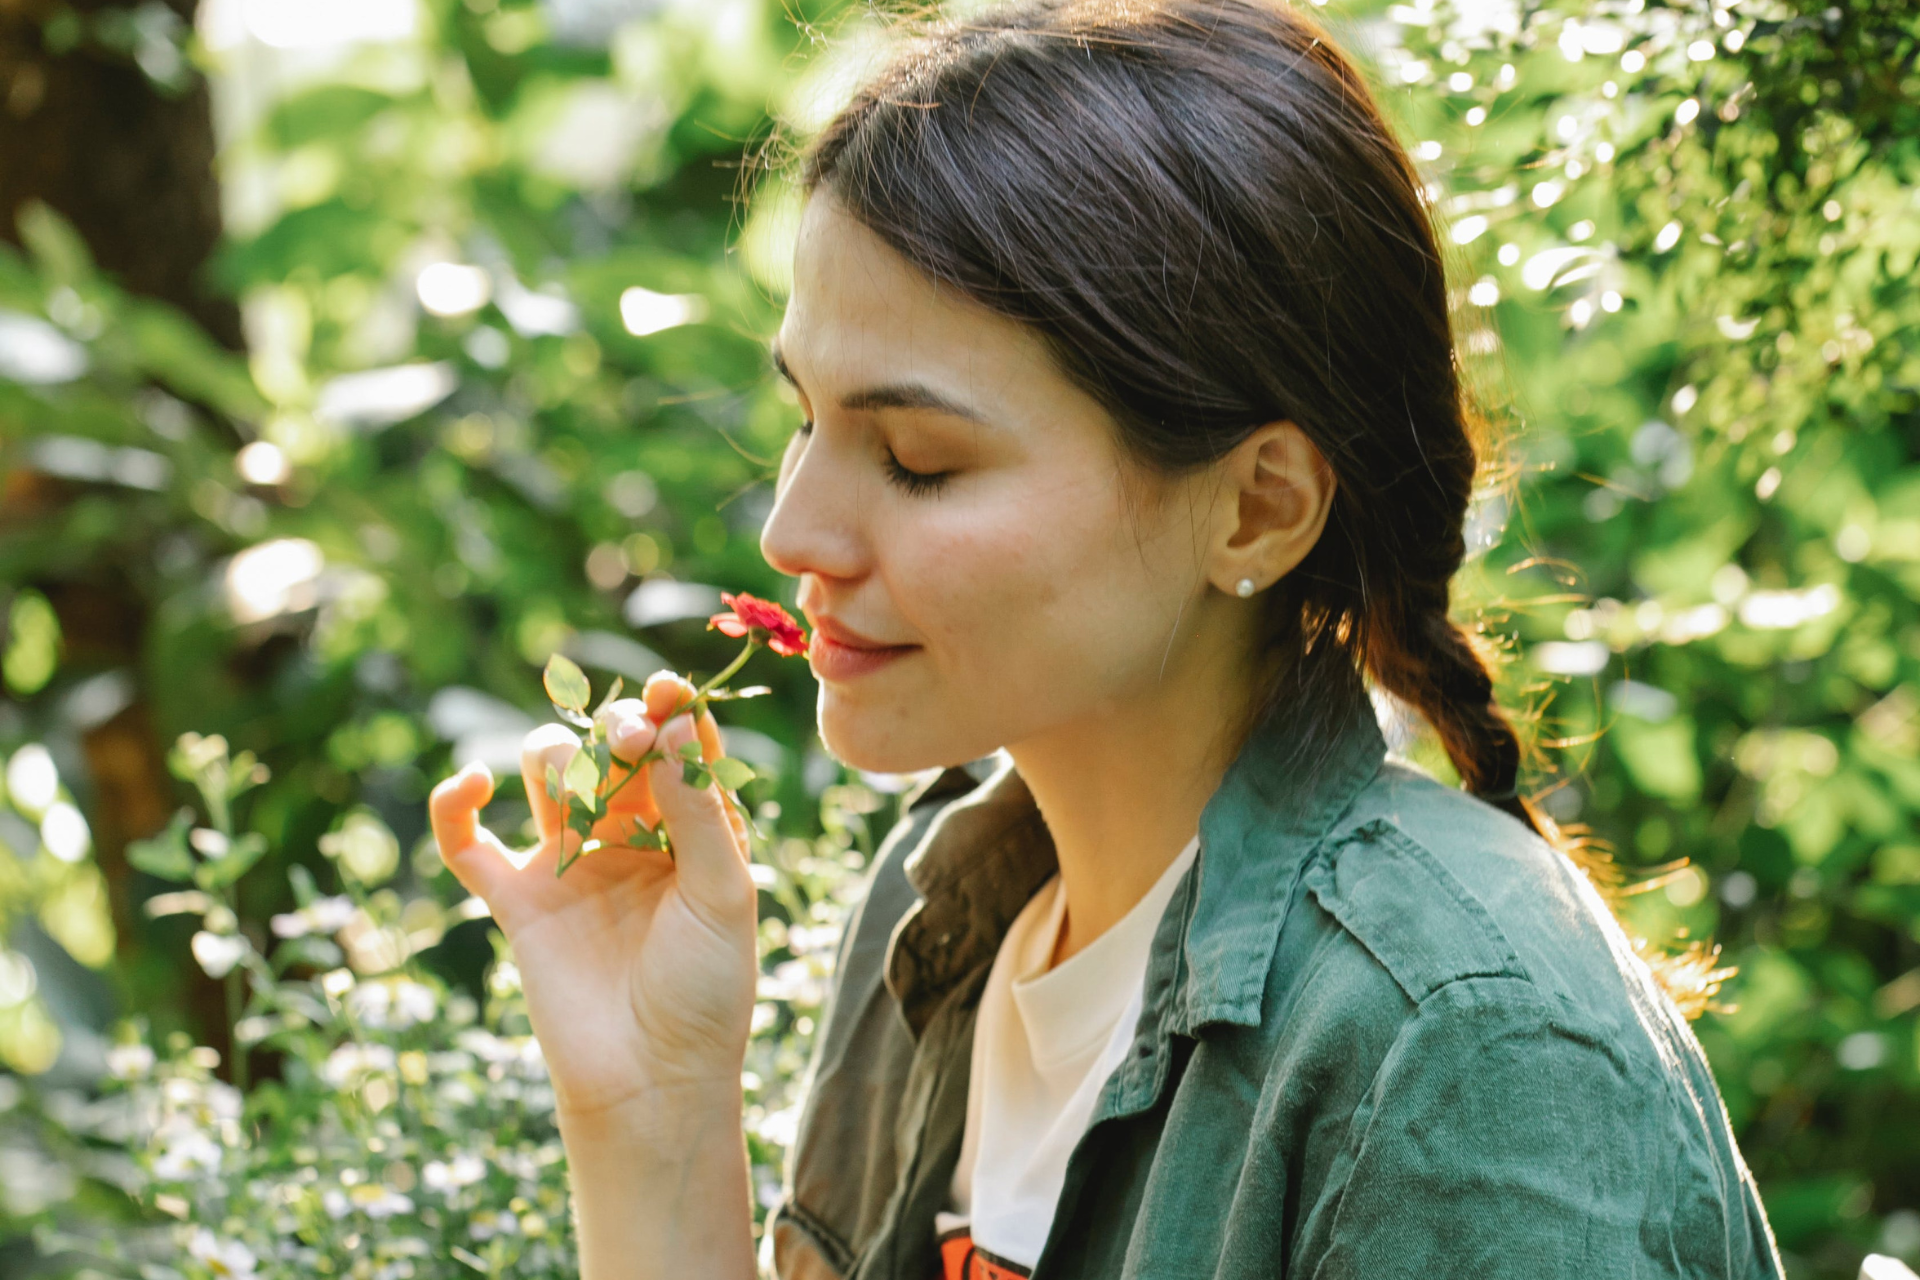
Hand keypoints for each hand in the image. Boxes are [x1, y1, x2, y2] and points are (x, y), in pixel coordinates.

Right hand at [427, 672, 758, 1117]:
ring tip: (579, 784)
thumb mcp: (724, 894)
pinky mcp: (517, 901)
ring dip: (555, 755)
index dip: (669, 711)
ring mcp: (569, 863)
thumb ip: (699, 811)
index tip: (668, 690)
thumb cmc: (708, 990)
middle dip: (614, 728)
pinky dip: (454, 806)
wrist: (653, 1079)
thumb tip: (673, 725)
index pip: (675, 747)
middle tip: (628, 740)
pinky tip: (472, 786)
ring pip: (544, 772)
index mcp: (690, 828)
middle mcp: (629, 834)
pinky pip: (468, 844)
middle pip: (607, 746)